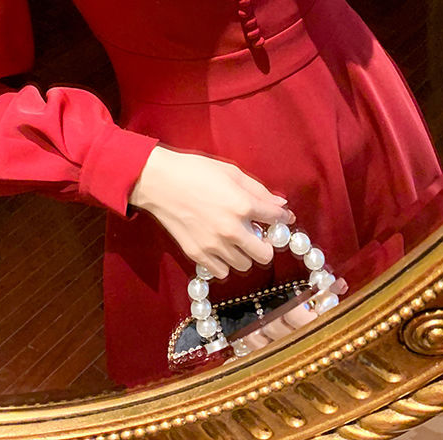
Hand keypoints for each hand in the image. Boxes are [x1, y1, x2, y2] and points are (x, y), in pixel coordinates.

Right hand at [129, 145, 294, 278]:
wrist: (159, 183)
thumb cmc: (196, 171)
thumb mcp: (231, 172)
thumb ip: (259, 190)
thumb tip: (280, 205)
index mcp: (242, 206)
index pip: (276, 220)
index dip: (283, 218)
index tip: (283, 218)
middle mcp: (231, 230)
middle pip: (265, 255)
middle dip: (265, 244)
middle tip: (256, 232)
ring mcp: (213, 246)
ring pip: (244, 265)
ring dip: (244, 253)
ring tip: (234, 238)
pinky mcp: (197, 254)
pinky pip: (222, 271)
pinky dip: (225, 262)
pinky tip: (219, 246)